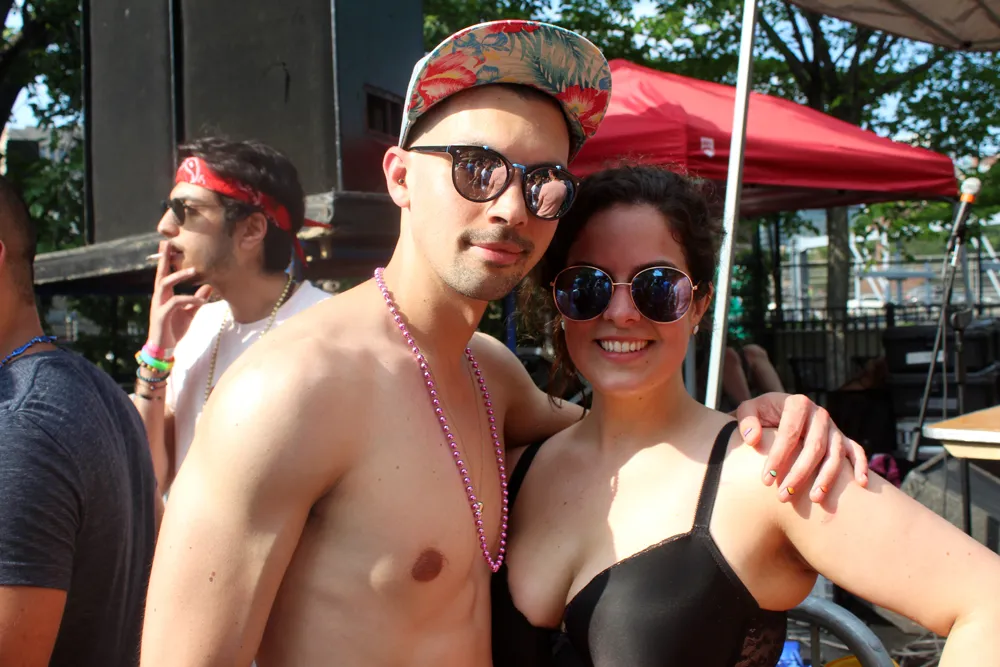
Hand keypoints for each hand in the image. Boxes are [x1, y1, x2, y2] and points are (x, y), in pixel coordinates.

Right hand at [147, 240, 211, 349]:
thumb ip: (197, 300)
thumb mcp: (189, 312)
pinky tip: (201, 300)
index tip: (167, 244)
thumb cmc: (174, 329)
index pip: (164, 274)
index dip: (165, 260)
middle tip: (170, 244)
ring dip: (178, 276)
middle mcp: (159, 297)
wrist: (164, 348)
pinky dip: (189, 299)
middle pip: (160, 274)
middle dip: (164, 259)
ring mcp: (158, 306)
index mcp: (164, 295)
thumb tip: (209, 287)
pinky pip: (175, 302)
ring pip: (164, 284)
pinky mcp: (161, 315)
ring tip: (193, 270)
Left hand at [737, 393, 868, 502]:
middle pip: (814, 447)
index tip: (766, 480)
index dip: (778, 457)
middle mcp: (819, 414)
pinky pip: (857, 452)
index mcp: (797, 404)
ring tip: (814, 499)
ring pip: (835, 454)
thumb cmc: (762, 414)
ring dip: (826, 478)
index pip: (789, 433)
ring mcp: (834, 427)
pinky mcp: (843, 439)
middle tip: (783, 496)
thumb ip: (746, 420)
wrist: (779, 410)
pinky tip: (861, 484)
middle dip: (799, 474)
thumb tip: (753, 439)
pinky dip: (861, 466)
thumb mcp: (749, 410)